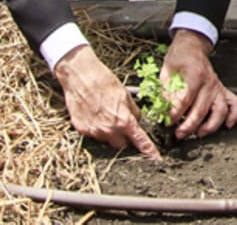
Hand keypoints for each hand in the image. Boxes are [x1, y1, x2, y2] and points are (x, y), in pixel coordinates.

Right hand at [53, 44, 159, 160]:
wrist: (81, 77)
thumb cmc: (104, 82)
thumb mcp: (125, 95)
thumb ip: (132, 111)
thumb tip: (136, 120)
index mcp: (123, 120)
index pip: (140, 141)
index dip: (149, 151)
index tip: (156, 159)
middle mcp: (109, 130)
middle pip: (121, 146)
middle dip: (125, 140)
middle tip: (124, 127)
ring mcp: (93, 132)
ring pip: (107, 141)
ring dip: (111, 133)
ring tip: (107, 115)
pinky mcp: (82, 130)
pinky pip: (94, 135)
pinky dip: (98, 128)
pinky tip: (96, 115)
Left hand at [162, 30, 236, 140]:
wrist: (192, 48)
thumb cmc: (179, 59)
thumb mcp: (166, 72)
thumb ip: (166, 92)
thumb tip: (164, 112)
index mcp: (195, 74)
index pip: (186, 99)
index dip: (176, 113)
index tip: (168, 121)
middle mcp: (209, 82)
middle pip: (201, 109)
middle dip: (189, 125)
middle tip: (178, 134)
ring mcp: (218, 87)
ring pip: (220, 110)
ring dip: (210, 125)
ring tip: (198, 134)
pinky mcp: (223, 90)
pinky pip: (234, 103)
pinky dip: (234, 116)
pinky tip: (227, 125)